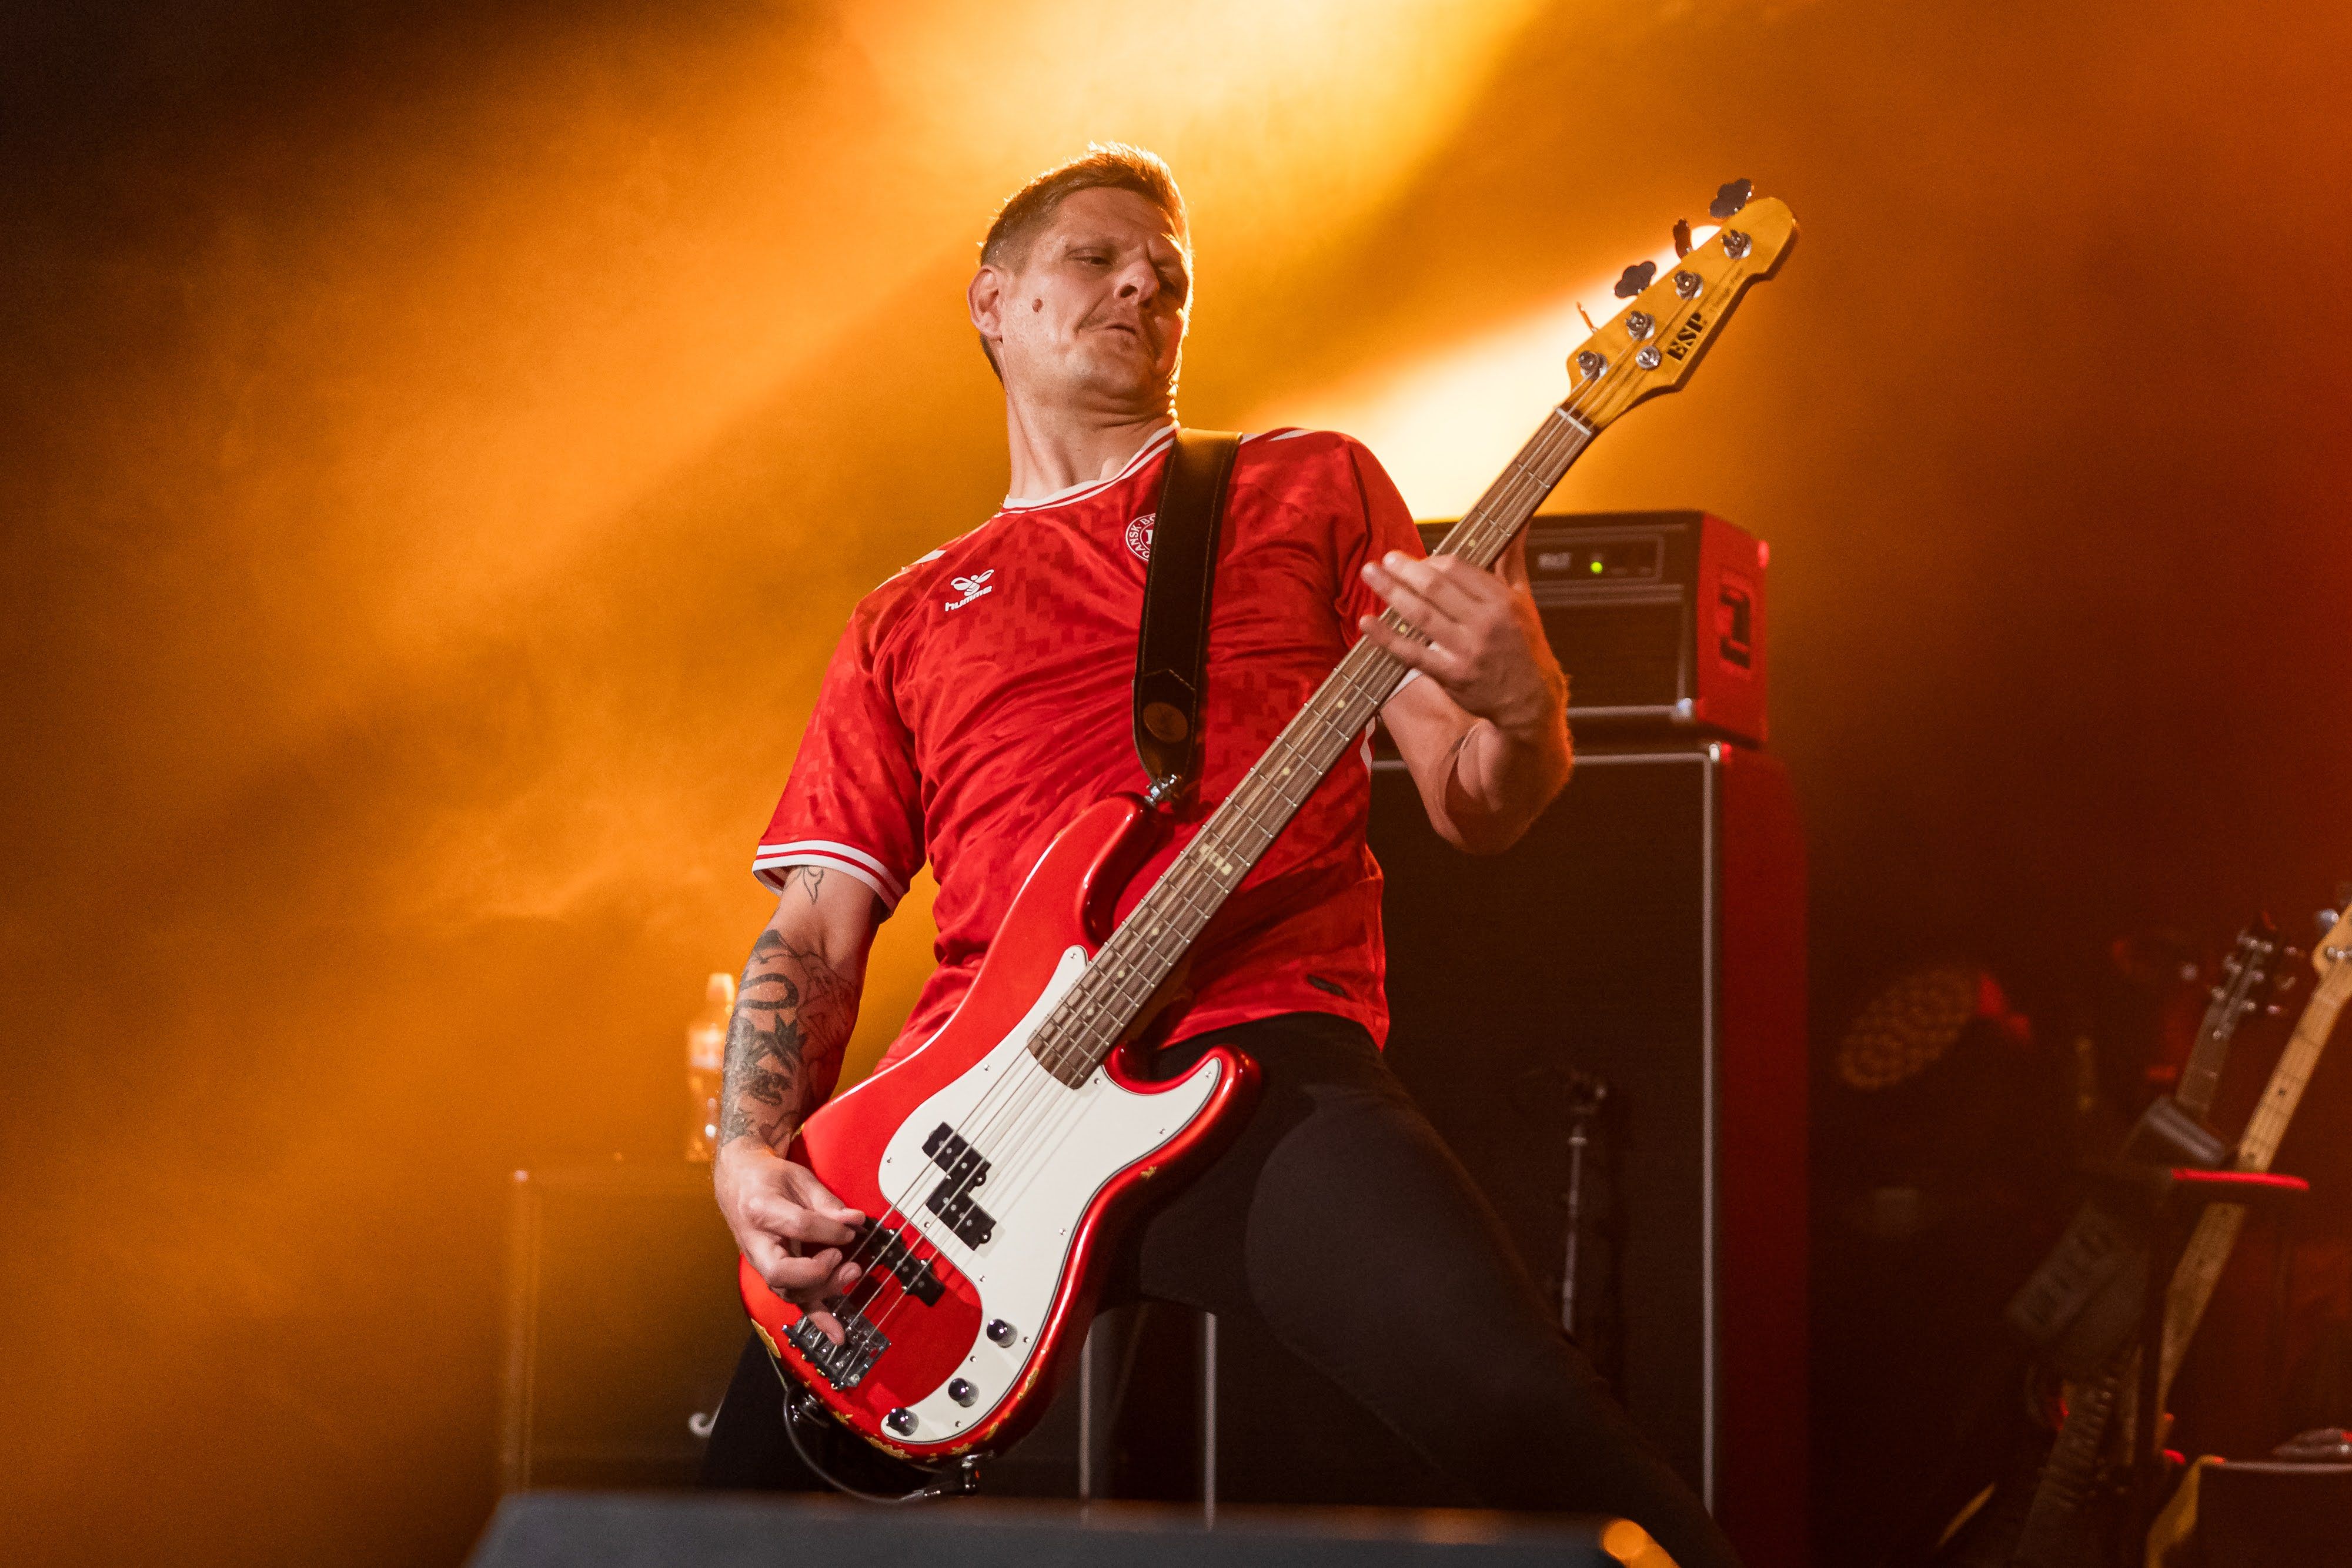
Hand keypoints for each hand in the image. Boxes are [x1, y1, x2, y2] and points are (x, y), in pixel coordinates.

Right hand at [714, 1139, 866, 1344]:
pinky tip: (836, 1334)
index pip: (798, 1226)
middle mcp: (756, 1243)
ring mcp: (761, 1262)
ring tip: (851, 1273)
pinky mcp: (772, 1274)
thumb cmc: (767, 1179)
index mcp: (761, 1210)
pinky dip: (817, 1318)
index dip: (830, 1230)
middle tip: (845, 1260)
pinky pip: (793, 1300)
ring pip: (788, 1291)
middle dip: (818, 1272)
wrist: (739, 1182)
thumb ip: (826, 1202)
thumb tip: (854, 1222)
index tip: (851, 1228)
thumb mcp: (798, 1178)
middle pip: (782, 1272)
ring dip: (823, 1290)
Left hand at [1358, 540, 1566, 736]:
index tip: (1419, 561)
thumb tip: (1518, 522)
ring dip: (1391, 592)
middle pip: (1435, 588)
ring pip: (1420, 616)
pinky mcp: (1451, 675)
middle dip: (1405, 570)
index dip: (1431, 560)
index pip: (1458, 569)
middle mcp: (1484, 623)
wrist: (1530, 697)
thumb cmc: (1524, 644)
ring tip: (1370, 575)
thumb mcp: (1524, 598)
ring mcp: (1466, 650)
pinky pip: (1412, 654)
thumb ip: (1512, 559)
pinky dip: (1386, 638)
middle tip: (1385, 559)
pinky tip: (1367, 622)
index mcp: (1501, 601)